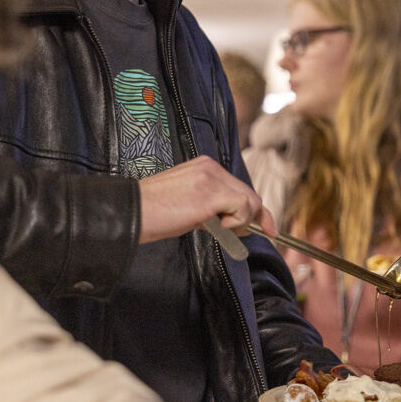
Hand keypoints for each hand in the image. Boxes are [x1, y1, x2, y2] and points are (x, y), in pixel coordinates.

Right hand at [137, 156, 274, 243]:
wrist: (132, 212)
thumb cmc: (154, 214)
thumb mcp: (190, 205)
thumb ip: (213, 207)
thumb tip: (234, 223)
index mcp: (205, 166)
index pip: (241, 187)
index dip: (257, 210)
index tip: (268, 228)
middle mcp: (211, 167)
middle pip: (250, 194)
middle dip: (254, 219)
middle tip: (242, 235)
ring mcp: (211, 178)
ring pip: (249, 201)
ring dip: (239, 222)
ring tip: (216, 228)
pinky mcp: (211, 193)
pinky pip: (242, 208)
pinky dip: (235, 223)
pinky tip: (213, 226)